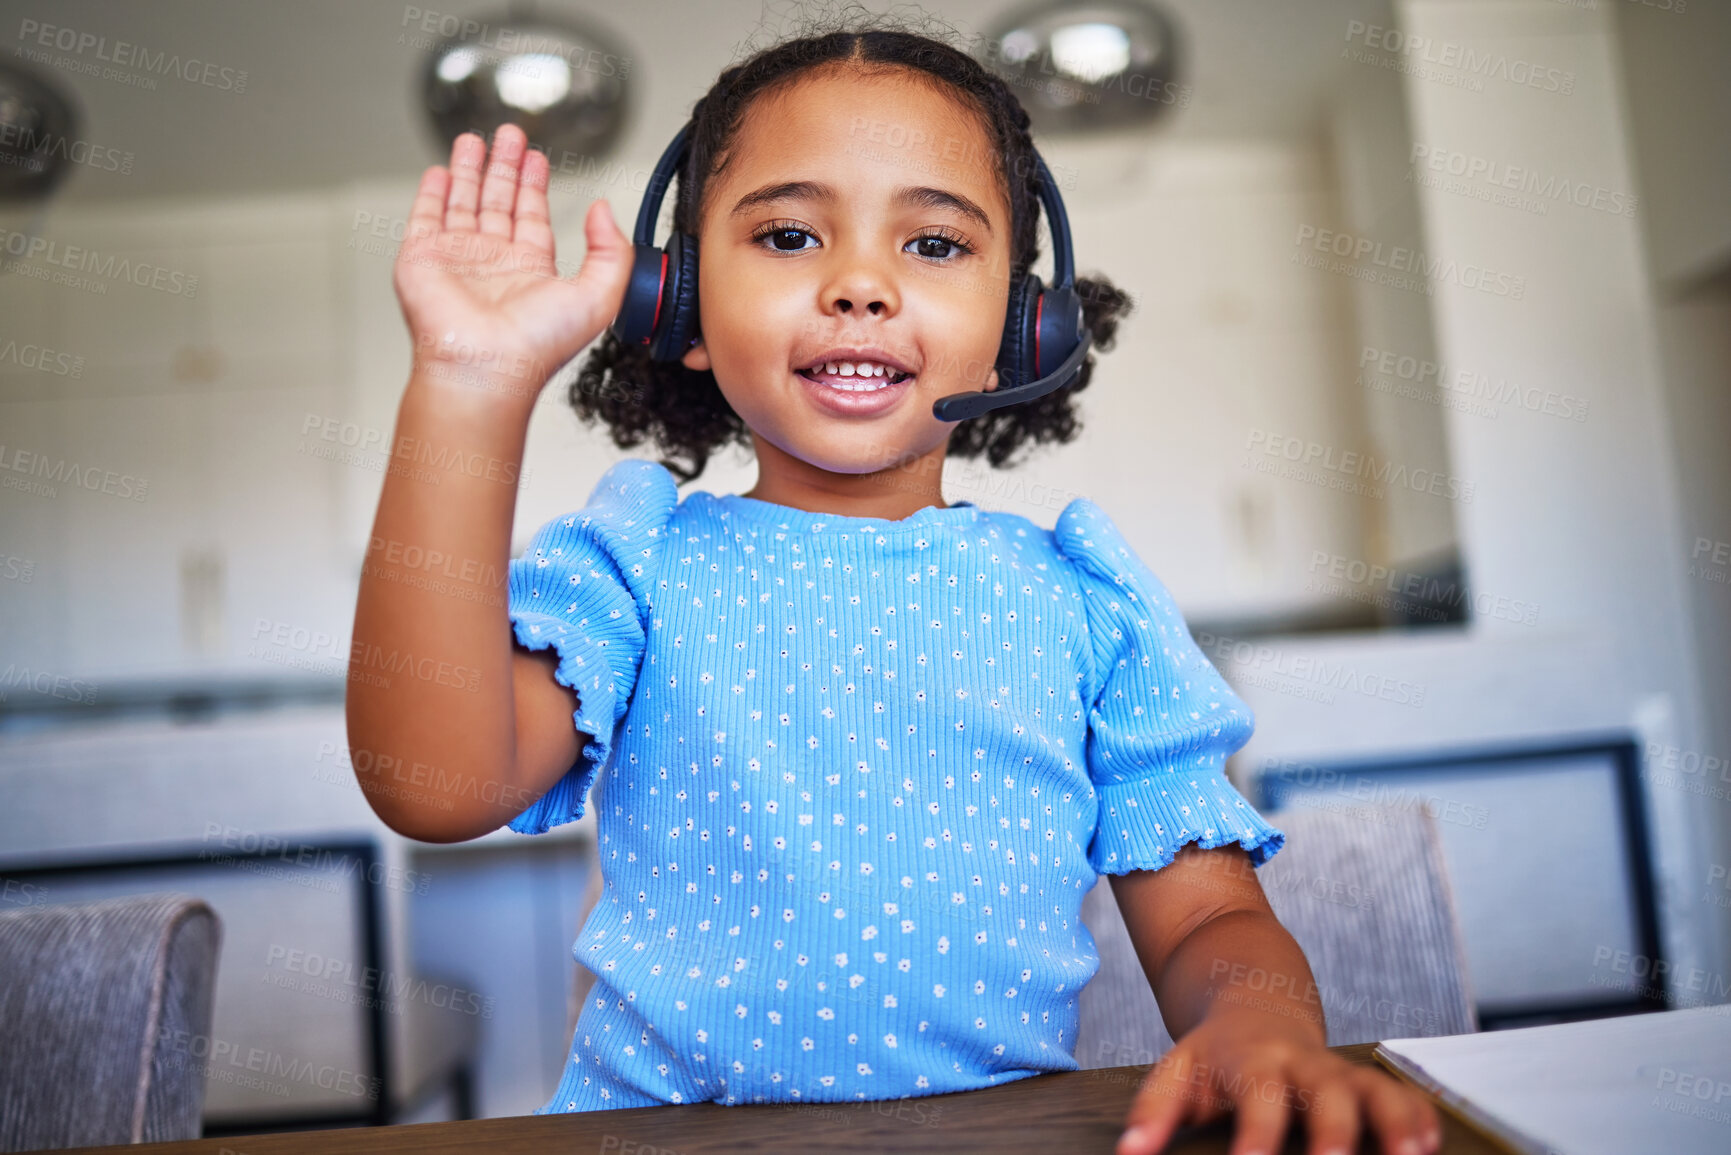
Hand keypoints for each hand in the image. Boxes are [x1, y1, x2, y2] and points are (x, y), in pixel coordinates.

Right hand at [394, 122, 633, 395]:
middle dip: (505, 166)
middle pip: (499, 202)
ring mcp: (457, 260)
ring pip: (463, 203)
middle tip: (511, 134)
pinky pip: (426, 217)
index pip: (533, 217)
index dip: (535, 186)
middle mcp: (494, 263)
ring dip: (469, 170)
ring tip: (475, 139)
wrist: (485, 366)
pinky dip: (431, 193)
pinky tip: (440, 171)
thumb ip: (611, 251)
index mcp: (532, 271)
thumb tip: (603, 211)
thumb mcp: (599, 295)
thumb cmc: (537, 345)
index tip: (538, 158)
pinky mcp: (422, 258)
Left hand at [1117, 1012, 1440, 1154]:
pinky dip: (1419, 1116)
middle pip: (1327, 1096)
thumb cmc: (1214, 1054)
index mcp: (1254, 1061)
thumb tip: (1129, 1153)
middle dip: (1337, 1133)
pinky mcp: (1366, 1081)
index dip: (1259, 1135)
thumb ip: (1153, 1111)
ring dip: (1394, 1123)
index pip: (1259, 1098)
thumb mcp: (1176, 1071)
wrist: (1254, 1001)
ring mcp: (1339, 1071)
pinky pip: (1401, 1094)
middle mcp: (1303, 1064)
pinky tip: (1431, 1145)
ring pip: (1374, 1091)